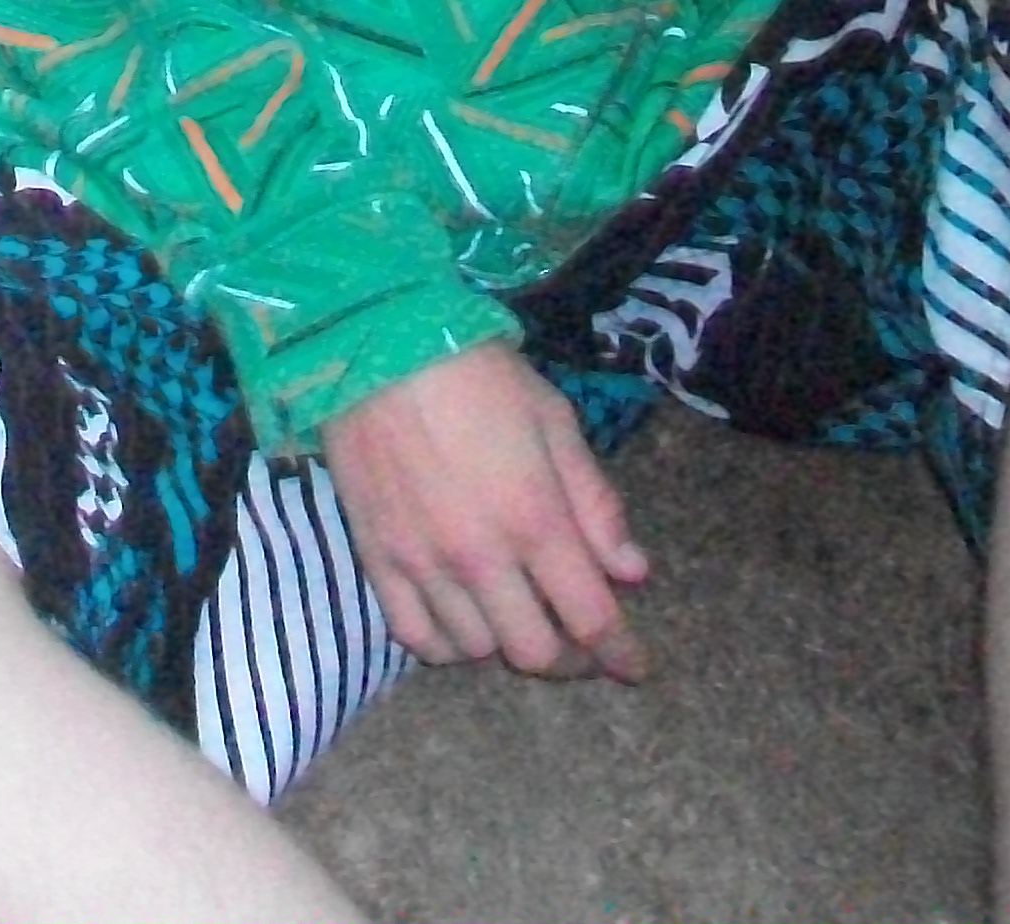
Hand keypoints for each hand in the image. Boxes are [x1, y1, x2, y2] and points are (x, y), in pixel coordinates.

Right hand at [315, 340, 655, 683]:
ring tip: (516, 618)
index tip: (634, 665)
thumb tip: (631, 572)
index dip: (621, 653)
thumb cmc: (477, 374)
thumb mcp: (555, 420)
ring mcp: (422, 562)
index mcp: (535, 518)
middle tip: (577, 641)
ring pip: (476, 649)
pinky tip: (460, 623)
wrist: (375, 344)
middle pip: (534, 653)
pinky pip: (413, 634)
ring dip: (507, 643)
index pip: (591, 619)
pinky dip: (446, 644)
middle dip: (569, 659)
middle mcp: (480, 555)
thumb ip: (595, 502)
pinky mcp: (376, 557)